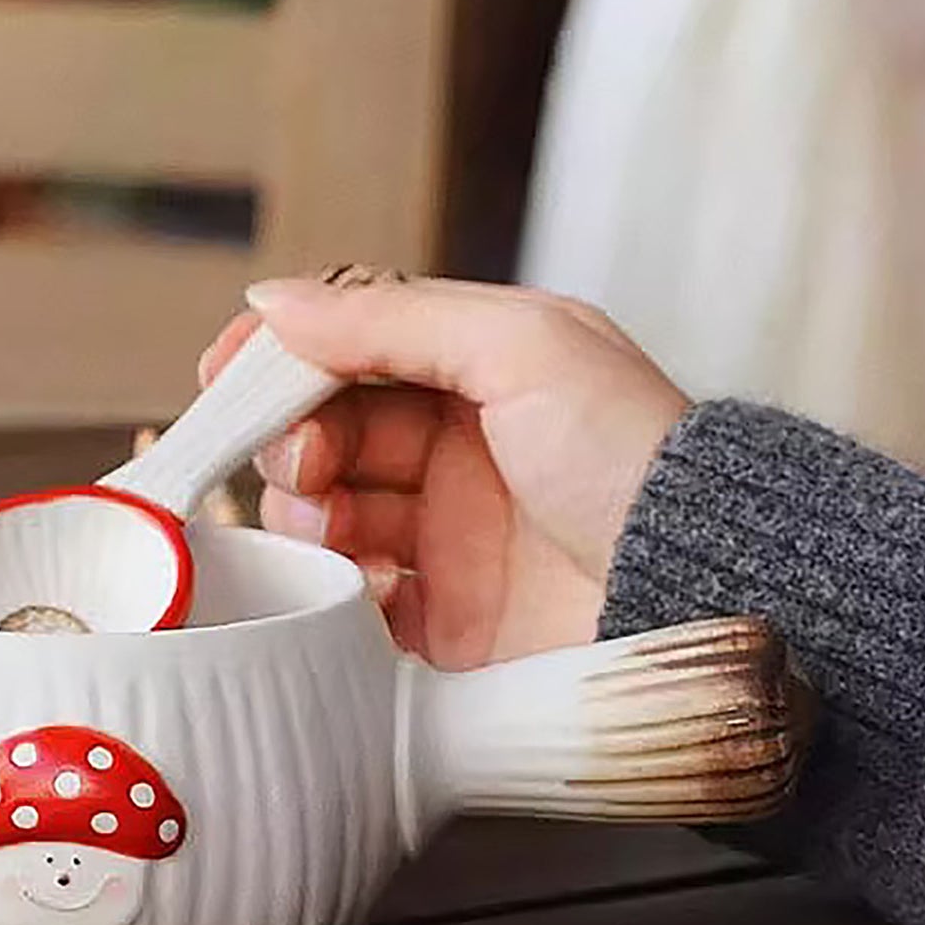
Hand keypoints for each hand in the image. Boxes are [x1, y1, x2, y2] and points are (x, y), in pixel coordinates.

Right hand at [198, 277, 689, 668]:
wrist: (700, 590)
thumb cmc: (630, 453)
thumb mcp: (519, 345)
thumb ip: (390, 319)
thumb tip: (273, 302)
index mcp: (477, 373)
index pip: (349, 350)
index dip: (280, 359)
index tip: (223, 375)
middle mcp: (456, 451)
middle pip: (324, 432)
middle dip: (293, 441)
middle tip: (305, 464)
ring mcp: (447, 538)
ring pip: (325, 514)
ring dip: (308, 516)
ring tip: (338, 531)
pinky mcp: (445, 622)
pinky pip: (352, 601)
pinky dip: (336, 591)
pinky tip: (366, 586)